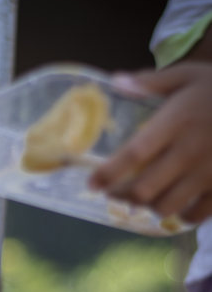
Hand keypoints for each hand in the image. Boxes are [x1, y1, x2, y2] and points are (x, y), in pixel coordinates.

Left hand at [88, 62, 211, 222]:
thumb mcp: (188, 75)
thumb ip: (151, 82)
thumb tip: (116, 81)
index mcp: (175, 123)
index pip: (133, 155)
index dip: (108, 174)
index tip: (91, 185)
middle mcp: (189, 152)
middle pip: (144, 189)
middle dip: (123, 197)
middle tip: (113, 194)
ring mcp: (208, 173)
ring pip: (166, 206)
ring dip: (149, 207)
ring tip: (143, 201)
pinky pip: (196, 215)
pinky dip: (181, 216)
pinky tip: (176, 208)